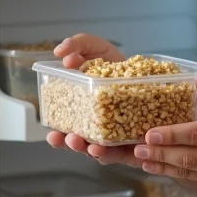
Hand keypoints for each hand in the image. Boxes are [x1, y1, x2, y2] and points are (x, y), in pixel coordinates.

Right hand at [44, 34, 137, 165]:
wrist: (143, 66)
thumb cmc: (111, 61)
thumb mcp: (92, 46)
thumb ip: (75, 46)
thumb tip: (60, 53)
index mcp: (80, 112)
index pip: (65, 131)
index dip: (57, 137)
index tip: (52, 135)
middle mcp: (96, 127)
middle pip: (82, 145)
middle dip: (73, 145)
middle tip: (70, 139)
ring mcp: (115, 133)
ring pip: (102, 151)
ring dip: (95, 151)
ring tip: (91, 147)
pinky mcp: (134, 136)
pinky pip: (126, 149)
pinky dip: (122, 150)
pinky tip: (120, 146)